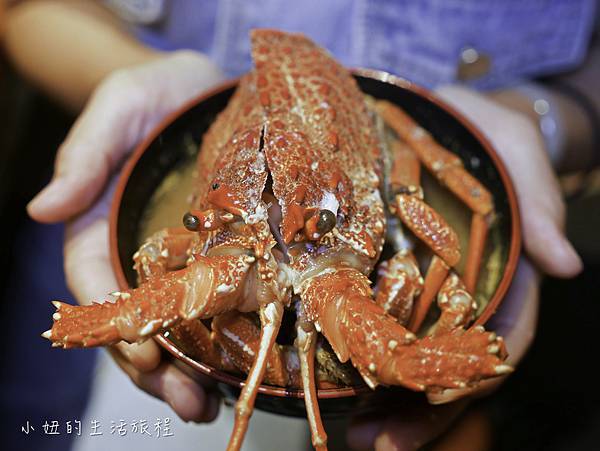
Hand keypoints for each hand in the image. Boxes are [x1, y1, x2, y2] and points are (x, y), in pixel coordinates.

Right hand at [28, 50, 223, 422]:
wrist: (202, 86)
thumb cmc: (153, 91)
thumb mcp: (118, 107)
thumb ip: (84, 154)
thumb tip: (40, 210)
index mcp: (101, 220)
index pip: (96, 281)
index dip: (114, 322)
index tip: (144, 354)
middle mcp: (136, 246)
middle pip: (134, 318)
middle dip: (155, 366)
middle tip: (188, 404)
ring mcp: (178, 255)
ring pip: (172, 322)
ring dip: (188, 369)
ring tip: (209, 404)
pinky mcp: (219, 251)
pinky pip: (212, 302)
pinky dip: (219, 338)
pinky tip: (236, 365)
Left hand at [347, 85, 582, 449]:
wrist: (442, 116)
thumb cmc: (483, 130)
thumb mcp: (515, 149)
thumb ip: (538, 199)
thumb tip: (563, 263)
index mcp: (502, 266)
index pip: (500, 335)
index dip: (473, 379)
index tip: (431, 408)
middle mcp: (462, 286)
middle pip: (451, 362)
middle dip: (419, 409)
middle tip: (374, 442)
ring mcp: (422, 284)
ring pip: (412, 353)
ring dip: (387, 398)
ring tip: (355, 432)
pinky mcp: (383, 271)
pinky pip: (376, 320)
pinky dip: (362, 353)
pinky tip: (336, 376)